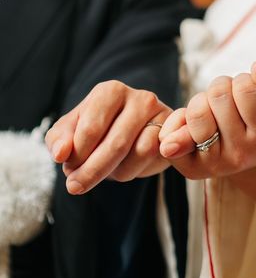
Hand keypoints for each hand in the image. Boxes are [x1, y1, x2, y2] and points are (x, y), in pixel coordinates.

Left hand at [45, 81, 171, 194]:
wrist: (133, 133)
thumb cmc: (99, 129)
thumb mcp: (72, 132)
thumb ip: (59, 139)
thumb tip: (60, 153)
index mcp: (110, 91)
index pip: (90, 129)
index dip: (76, 155)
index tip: (68, 167)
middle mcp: (139, 97)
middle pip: (116, 143)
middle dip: (92, 171)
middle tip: (75, 186)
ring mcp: (160, 112)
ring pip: (140, 152)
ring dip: (119, 171)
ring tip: (109, 169)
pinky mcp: (173, 131)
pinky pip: (156, 157)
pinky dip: (139, 169)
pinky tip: (130, 165)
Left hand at [158, 61, 255, 179]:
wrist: (255, 152)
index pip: (246, 90)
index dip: (246, 80)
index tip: (252, 91)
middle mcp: (241, 155)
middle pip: (218, 95)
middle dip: (224, 87)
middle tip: (234, 100)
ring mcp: (214, 164)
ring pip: (196, 112)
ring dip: (203, 100)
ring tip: (217, 110)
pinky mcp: (191, 168)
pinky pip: (172, 134)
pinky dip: (178, 120)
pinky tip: (193, 124)